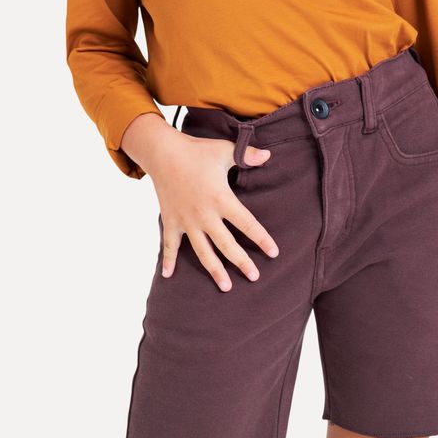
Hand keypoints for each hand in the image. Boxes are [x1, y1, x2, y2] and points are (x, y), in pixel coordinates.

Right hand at [122, 114, 278, 290]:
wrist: (163, 152)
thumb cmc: (197, 151)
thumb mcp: (225, 150)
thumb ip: (247, 155)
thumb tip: (268, 156)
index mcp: (221, 199)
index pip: (247, 223)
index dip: (261, 239)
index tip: (274, 253)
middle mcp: (205, 215)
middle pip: (227, 245)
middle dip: (241, 262)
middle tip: (254, 277)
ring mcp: (187, 221)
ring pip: (203, 252)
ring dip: (214, 270)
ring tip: (226, 287)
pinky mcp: (171, 221)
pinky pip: (170, 245)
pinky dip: (168, 260)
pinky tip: (168, 277)